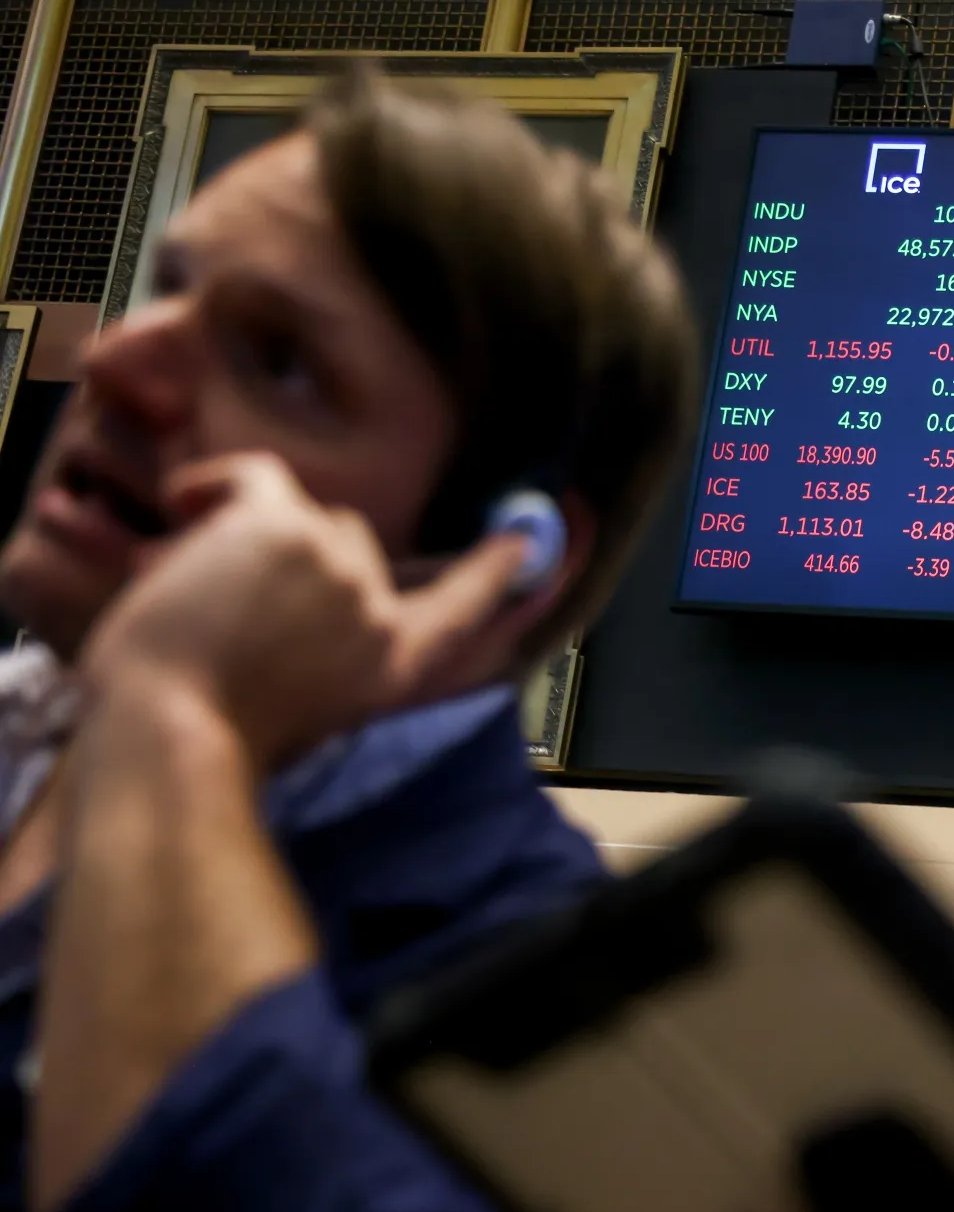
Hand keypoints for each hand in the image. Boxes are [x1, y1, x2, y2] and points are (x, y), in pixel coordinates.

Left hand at [77, 452, 549, 772]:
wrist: (171, 730)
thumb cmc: (218, 735)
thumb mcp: (311, 710)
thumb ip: (342, 657)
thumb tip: (327, 603)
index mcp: (395, 669)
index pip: (465, 609)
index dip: (495, 572)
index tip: (524, 541)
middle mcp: (380, 616)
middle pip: (355, 541)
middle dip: (299, 555)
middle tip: (239, 589)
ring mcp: (341, 567)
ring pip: (305, 513)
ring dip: (250, 534)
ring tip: (194, 583)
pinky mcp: (288, 529)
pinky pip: (260, 475)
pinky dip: (213, 484)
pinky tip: (184, 503)